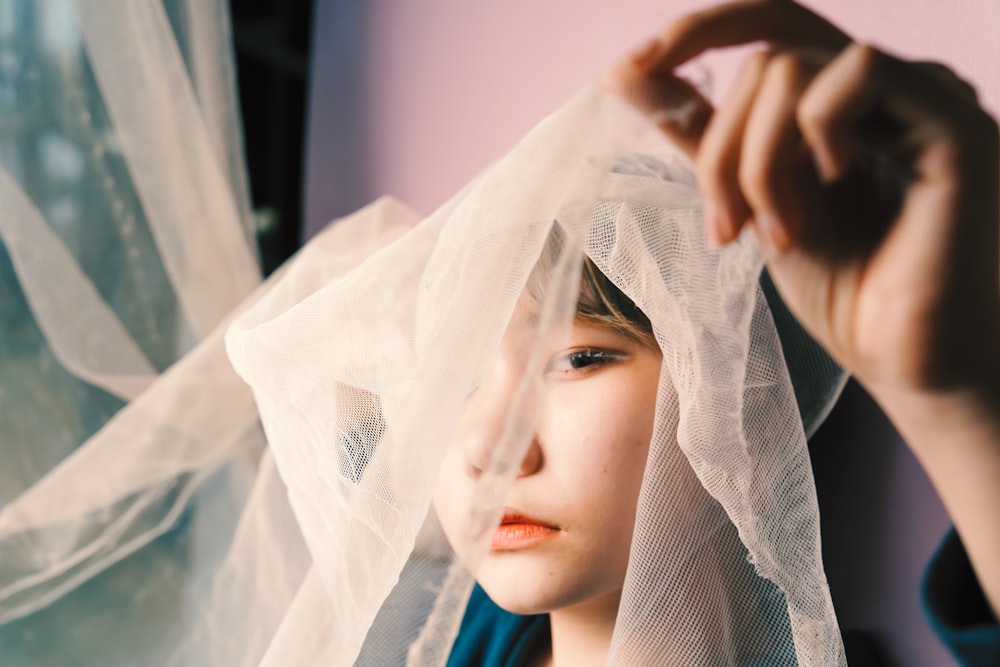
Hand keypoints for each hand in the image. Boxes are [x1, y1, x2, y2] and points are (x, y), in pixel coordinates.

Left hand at [608, 0, 999, 397]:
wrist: (908, 361)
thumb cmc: (844, 291)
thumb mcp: (750, 202)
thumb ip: (699, 135)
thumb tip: (623, 72)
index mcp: (839, 104)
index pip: (766, 27)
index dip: (695, 32)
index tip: (628, 70)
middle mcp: (882, 90)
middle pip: (764, 61)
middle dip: (721, 152)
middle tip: (727, 230)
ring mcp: (921, 98)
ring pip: (792, 68)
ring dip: (757, 161)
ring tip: (776, 235)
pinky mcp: (952, 120)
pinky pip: (856, 72)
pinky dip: (815, 132)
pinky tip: (831, 185)